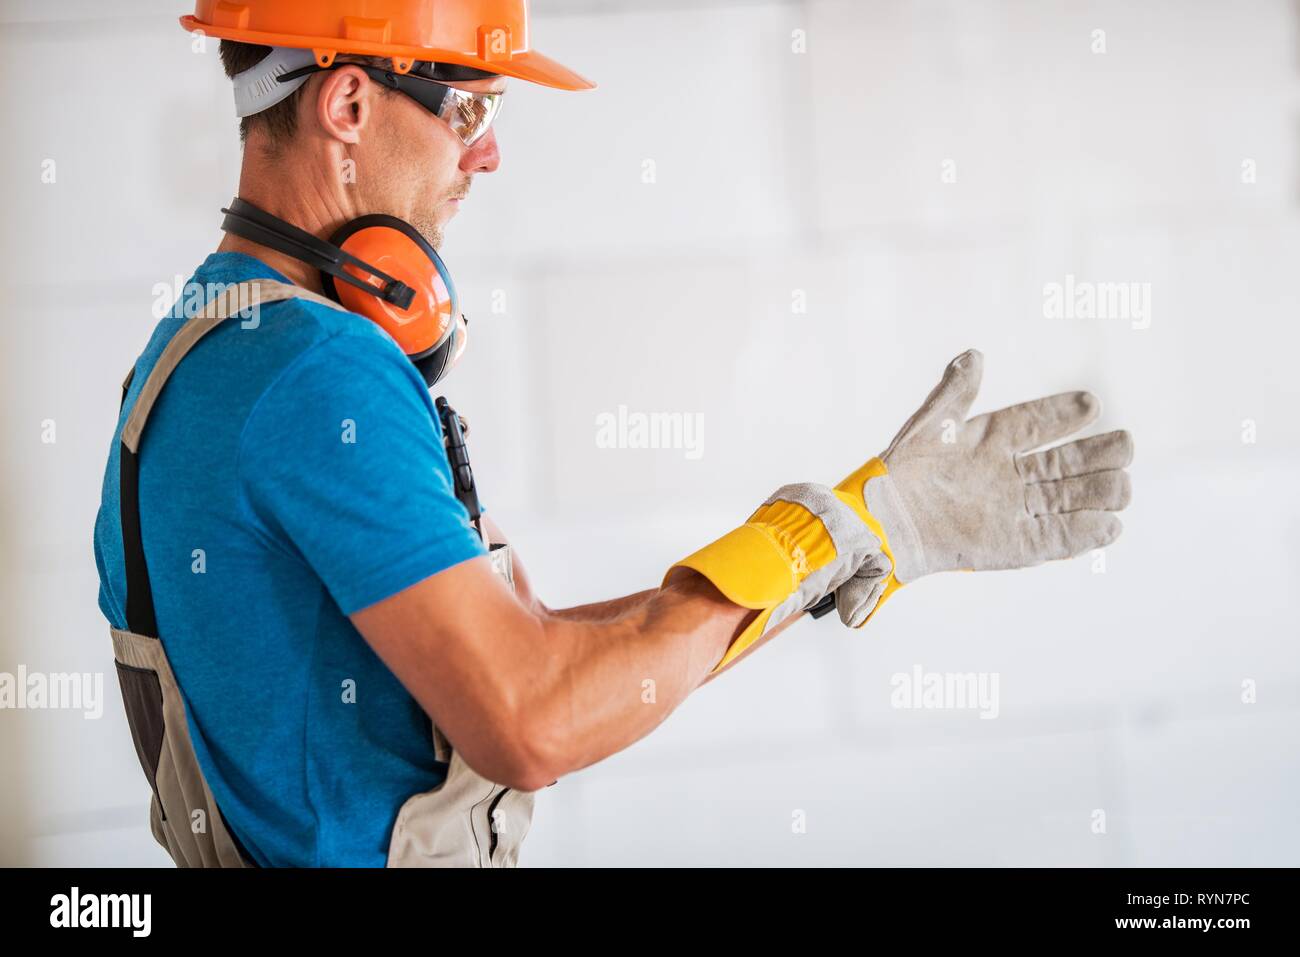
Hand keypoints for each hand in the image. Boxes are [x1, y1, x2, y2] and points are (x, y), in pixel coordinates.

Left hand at [834, 349, 1132, 625]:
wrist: (884, 521)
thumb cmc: (901, 471)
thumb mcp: (929, 425)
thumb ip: (955, 391)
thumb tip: (974, 355)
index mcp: (994, 440)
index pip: (1039, 422)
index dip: (1064, 413)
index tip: (1090, 403)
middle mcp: (1011, 474)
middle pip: (1068, 463)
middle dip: (1099, 455)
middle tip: (1124, 446)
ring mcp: (1015, 509)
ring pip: (1070, 499)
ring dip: (1101, 493)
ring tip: (1123, 485)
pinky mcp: (1014, 545)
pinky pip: (1056, 538)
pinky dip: (1083, 534)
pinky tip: (1110, 527)